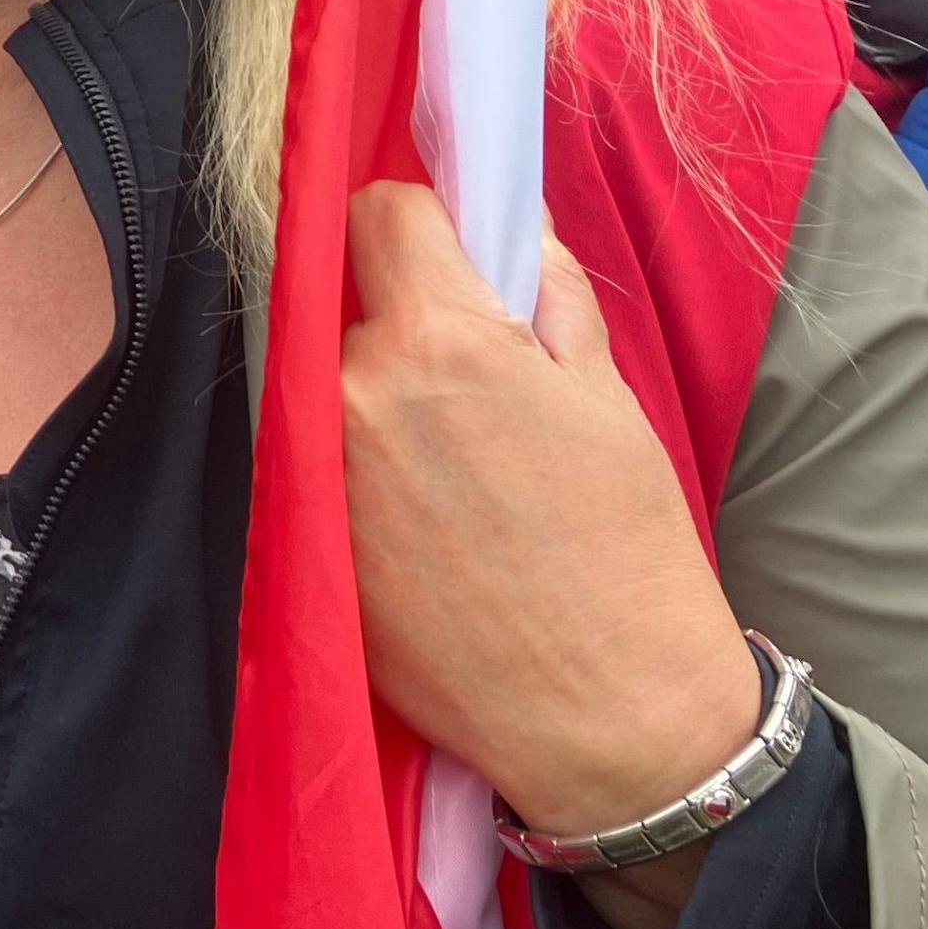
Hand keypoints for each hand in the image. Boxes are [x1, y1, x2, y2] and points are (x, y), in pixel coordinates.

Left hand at [339, 183, 759, 928]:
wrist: (606, 715)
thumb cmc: (626, 553)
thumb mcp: (608, 398)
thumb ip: (545, 291)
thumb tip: (503, 216)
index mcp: (436, 340)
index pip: (378, 213)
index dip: (418, 223)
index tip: (445, 252)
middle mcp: (353, 391)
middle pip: (350, 302)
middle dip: (402, 320)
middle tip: (473, 381)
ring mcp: (316, 467)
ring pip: (328, 381)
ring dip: (375, 396)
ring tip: (454, 465)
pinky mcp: (300, 536)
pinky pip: (318, 459)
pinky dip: (356, 466)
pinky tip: (422, 518)